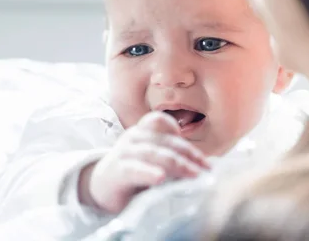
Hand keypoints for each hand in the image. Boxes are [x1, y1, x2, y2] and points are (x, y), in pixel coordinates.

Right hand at [79, 111, 210, 213]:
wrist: (100, 187)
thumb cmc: (133, 174)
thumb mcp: (154, 162)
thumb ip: (174, 160)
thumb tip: (206, 165)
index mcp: (143, 131)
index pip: (161, 122)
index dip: (182, 137)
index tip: (203, 159)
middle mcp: (134, 137)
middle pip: (166, 141)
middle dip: (190, 155)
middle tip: (208, 170)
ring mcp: (124, 152)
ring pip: (155, 153)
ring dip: (178, 164)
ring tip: (194, 175)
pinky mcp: (117, 171)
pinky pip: (134, 168)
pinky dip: (148, 172)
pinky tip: (160, 177)